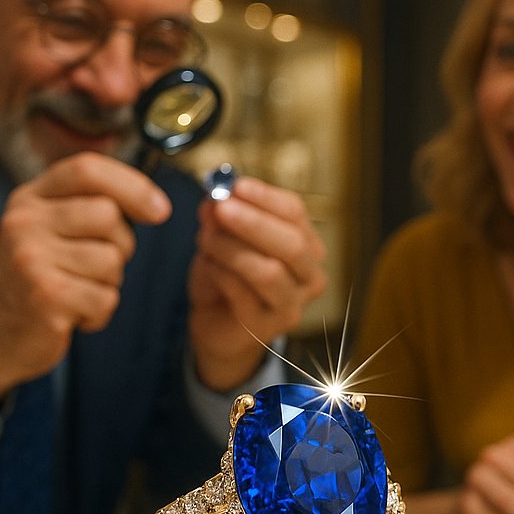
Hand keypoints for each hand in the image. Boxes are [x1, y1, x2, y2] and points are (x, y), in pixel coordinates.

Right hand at [0, 152, 171, 401]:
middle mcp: (25, 222)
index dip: (133, 185)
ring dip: (109, 284)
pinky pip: (105, 298)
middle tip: (96, 268)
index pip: (87, 169)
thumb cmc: (39, 280)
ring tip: (79, 292)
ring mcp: (32, 258)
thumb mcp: (51, 231)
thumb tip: (156, 206)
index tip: (160, 210)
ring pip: (111, 259)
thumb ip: (89, 209)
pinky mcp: (45, 296)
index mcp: (30, 199)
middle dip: (121, 245)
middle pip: (108, 215)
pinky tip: (73, 316)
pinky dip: (99, 314)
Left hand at [188, 176, 326, 391]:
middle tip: (222, 207)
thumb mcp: (223, 239)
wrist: (218, 325)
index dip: (266, 197)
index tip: (236, 185)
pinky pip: (243, 295)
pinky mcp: (265, 328)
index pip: (295, 214)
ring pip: (269, 272)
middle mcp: (309, 277)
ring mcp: (291, 306)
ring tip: (204, 237)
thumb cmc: (228, 278)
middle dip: (254, 223)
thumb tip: (214, 197)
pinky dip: (221, 274)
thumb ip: (221, 218)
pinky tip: (207, 264)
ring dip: (233, 249)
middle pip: (292, 244)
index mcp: (307, 246)